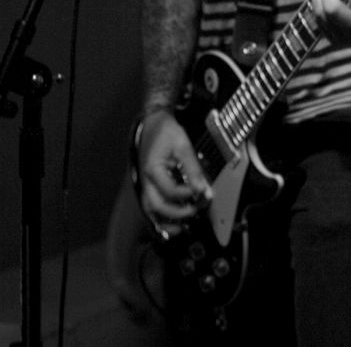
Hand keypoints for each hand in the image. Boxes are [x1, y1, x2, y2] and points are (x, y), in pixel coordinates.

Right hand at [137, 110, 211, 238]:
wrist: (153, 125)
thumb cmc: (166, 133)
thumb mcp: (183, 145)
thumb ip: (193, 168)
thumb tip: (204, 189)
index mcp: (152, 169)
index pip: (170, 190)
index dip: (187, 193)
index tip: (202, 190)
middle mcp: (146, 181)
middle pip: (157, 206)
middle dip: (178, 212)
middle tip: (196, 209)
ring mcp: (146, 186)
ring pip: (151, 212)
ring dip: (168, 221)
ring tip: (186, 224)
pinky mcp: (149, 188)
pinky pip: (152, 210)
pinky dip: (162, 220)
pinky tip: (175, 225)